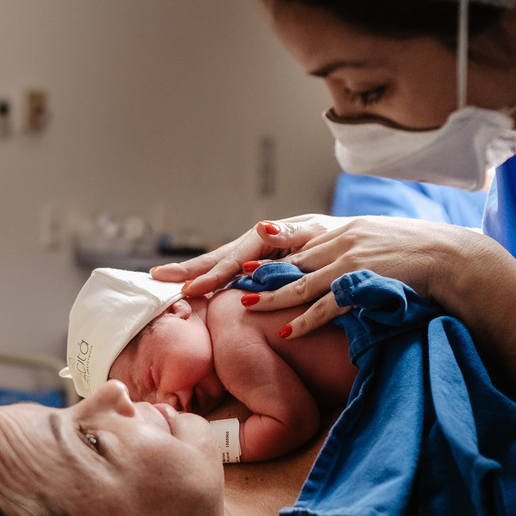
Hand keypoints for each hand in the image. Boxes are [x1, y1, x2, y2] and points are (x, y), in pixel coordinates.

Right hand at [151, 214, 345, 296]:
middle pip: (218, 259)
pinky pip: (235, 276)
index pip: (232, 259)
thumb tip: (262, 226)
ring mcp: (260, 257)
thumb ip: (294, 233)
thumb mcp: (322, 235)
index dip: (209, 274)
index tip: (189, 289)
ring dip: (194, 275)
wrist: (359, 247)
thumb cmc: (344, 241)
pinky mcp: (265, 268)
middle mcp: (260, 245)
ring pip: (222, 267)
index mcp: (270, 236)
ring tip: (165, 282)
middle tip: (156, 277)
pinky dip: (214, 283)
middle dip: (187, 270)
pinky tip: (198, 290)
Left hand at [159, 213, 492, 338]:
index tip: (184, 274)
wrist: (453, 259)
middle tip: (185, 285)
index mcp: (322, 230)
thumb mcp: (353, 250)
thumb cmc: (401, 260)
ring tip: (234, 304)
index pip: (263, 241)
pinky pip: (331, 301)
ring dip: (266, 293)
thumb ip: (317, 259)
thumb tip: (279, 277)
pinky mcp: (368, 278)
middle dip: (223, 269)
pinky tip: (286, 331)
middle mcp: (330, 237)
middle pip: (267, 253)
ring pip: (297, 277)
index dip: (223, 256)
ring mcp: (349, 256)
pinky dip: (307, 317)